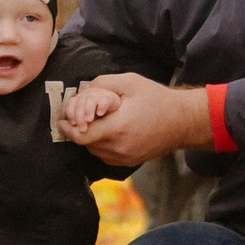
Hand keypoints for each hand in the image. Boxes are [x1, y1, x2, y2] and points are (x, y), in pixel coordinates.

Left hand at [61, 73, 211, 163]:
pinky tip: (109, 130)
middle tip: (80, 117)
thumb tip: (80, 93)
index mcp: (117, 128)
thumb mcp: (128, 82)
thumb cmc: (156, 98)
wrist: (182, 121)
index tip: (62, 119)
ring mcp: (124, 158)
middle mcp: (119, 148)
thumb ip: (100, 84)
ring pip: (94, 151)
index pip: (80, 135)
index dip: (67, 127)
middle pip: (84, 144)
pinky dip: (101, 144)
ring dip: (90, 137)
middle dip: (78, 130)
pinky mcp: (129, 163)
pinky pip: (105, 155)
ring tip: (98, 122)